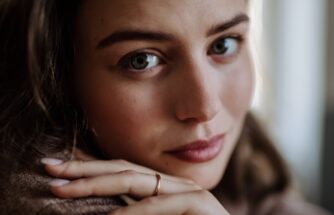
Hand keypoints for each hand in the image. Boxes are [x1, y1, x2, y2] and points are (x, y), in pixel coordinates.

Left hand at [41, 149, 229, 214]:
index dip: (88, 167)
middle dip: (83, 170)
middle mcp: (170, 184)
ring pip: (135, 180)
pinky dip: (135, 213)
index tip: (58, 168)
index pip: (119, 171)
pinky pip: (161, 205)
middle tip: (49, 168)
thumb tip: (107, 210)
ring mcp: (186, 191)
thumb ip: (134, 210)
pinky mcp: (199, 205)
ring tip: (64, 188)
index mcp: (160, 189)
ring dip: (97, 184)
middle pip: (121, 170)